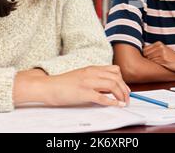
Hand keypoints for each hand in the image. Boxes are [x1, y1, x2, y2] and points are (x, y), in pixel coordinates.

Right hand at [13, 65, 129, 106]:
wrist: (48, 86)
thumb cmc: (63, 84)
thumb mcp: (81, 76)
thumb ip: (93, 78)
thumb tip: (106, 87)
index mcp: (91, 68)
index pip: (114, 70)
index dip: (123, 80)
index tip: (125, 89)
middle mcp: (92, 73)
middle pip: (117, 78)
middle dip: (125, 89)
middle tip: (127, 98)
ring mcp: (88, 83)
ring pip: (113, 85)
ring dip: (121, 95)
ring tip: (123, 102)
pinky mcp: (84, 93)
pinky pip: (103, 97)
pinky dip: (113, 102)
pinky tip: (117, 105)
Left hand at [143, 41, 174, 72]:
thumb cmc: (172, 57)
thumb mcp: (163, 50)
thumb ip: (153, 50)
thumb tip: (141, 52)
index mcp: (158, 43)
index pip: (144, 49)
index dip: (145, 55)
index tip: (148, 58)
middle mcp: (159, 47)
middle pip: (145, 54)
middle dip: (147, 59)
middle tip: (155, 62)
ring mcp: (161, 53)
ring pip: (149, 59)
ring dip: (152, 63)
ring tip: (160, 63)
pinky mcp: (164, 59)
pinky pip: (155, 63)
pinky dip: (157, 65)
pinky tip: (163, 65)